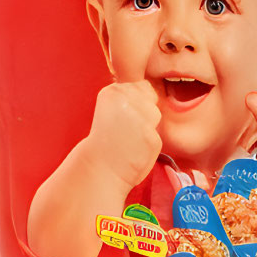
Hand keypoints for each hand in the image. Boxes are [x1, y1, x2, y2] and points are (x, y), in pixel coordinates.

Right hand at [83, 79, 161, 193]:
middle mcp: (127, 101)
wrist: (99, 170)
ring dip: (147, 126)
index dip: (135, 102)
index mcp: (113, 92)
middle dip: (143, 111)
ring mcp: (141, 119)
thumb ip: (129, 96)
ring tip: (129, 139)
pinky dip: (148, 144)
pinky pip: (156, 135)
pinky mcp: (151, 137)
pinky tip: (134, 150)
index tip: (120, 116)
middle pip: (151, 97)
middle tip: (125, 129)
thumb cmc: (105, 140)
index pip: (141, 85)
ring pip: (155, 114)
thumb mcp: (111, 107)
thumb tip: (152, 87)